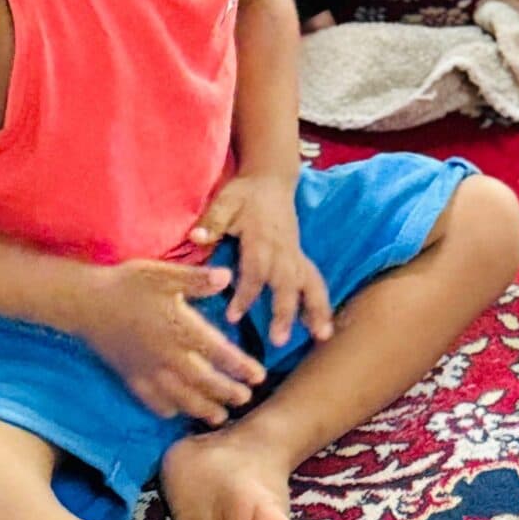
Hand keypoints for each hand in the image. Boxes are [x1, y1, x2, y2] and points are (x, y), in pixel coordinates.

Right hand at [73, 259, 263, 425]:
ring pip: (179, 396)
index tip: (259, 376)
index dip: (240, 366)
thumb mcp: (164, 274)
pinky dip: (164, 409)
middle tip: (246, 401)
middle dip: (226, 393)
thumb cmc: (127, 284)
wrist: (84, 302)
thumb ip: (197, 279)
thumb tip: (228, 277)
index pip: (218, 353)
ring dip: (201, 408)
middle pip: (202, 381)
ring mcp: (147, 369)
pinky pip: (150, 399)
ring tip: (220, 418)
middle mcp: (166, 355)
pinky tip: (175, 414)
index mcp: (180, 328)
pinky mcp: (129, 375)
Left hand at [190, 172, 332, 348]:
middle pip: (288, 284)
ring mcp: (295, 254)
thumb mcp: (224, 201)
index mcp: (262, 238)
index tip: (233, 317)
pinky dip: (320, 304)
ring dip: (317, 310)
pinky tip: (322, 327)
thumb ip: (212, 221)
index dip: (245, 294)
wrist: (272, 179)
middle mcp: (283, 250)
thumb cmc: (245, 193)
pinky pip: (314, 282)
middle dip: (285, 312)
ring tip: (322, 336)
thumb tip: (196, 238)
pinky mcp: (300, 258)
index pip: (255, 271)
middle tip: (280, 340)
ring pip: (310, 284)